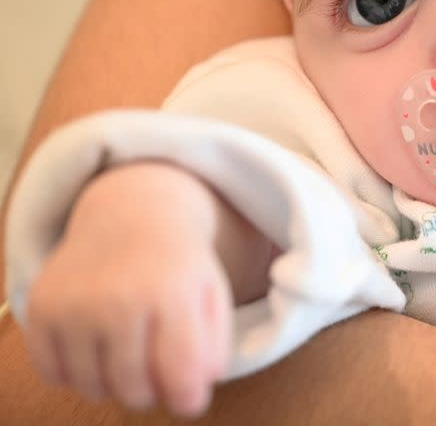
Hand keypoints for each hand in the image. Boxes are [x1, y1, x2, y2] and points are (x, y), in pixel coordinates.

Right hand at [22, 162, 233, 417]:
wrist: (132, 214)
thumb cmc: (178, 263)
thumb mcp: (211, 291)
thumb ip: (215, 344)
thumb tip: (197, 391)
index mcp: (172, 291)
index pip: (180, 372)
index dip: (188, 397)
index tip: (190, 400)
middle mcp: (120, 297)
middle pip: (134, 388)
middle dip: (151, 390)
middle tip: (156, 370)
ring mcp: (76, 303)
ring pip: (93, 387)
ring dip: (113, 383)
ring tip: (130, 350)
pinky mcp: (42, 306)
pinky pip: (54, 374)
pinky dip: (75, 371)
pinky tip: (96, 343)